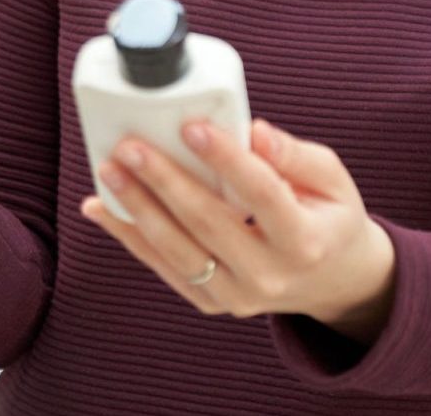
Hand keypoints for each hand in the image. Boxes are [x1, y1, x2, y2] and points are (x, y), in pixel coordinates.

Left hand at [81, 117, 395, 341]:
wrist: (330, 280)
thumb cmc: (327, 215)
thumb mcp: (330, 179)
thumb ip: (294, 155)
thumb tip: (254, 131)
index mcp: (305, 240)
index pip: (263, 195)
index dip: (227, 160)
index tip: (193, 127)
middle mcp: (270, 275)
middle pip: (209, 224)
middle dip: (165, 182)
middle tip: (131, 146)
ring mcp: (238, 296)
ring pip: (177, 251)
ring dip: (137, 209)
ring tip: (109, 170)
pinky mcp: (211, 303)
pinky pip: (163, 268)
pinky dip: (129, 236)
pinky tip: (100, 207)